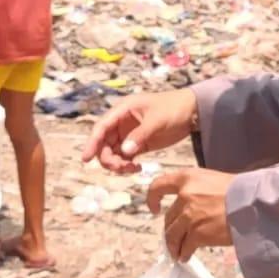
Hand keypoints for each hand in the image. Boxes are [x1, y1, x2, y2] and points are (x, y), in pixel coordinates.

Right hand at [82, 89, 196, 173]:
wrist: (193, 111)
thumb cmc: (174, 108)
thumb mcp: (157, 120)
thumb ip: (140, 135)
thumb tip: (125, 152)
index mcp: (123, 110)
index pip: (101, 127)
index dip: (92, 143)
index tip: (86, 159)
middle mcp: (122, 123)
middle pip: (104, 144)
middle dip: (108, 158)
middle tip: (121, 168)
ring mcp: (130, 134)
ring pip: (113, 153)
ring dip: (118, 164)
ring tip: (133, 169)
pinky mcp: (138, 144)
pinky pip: (125, 157)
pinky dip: (127, 165)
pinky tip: (138, 168)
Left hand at [147, 169, 233, 261]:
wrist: (252, 204)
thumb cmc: (238, 190)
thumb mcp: (212, 180)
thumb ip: (195, 190)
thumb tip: (187, 206)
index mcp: (187, 178)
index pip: (158, 185)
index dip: (152, 198)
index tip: (154, 209)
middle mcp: (184, 196)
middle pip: (168, 218)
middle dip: (170, 230)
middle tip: (175, 238)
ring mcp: (189, 216)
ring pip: (172, 235)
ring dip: (173, 246)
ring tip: (178, 252)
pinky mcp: (197, 234)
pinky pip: (184, 248)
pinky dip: (183, 254)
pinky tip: (186, 256)